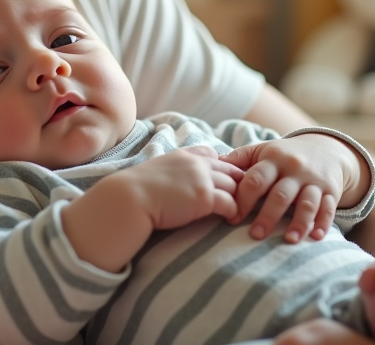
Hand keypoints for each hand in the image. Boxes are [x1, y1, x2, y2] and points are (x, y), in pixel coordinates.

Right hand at [63, 145, 242, 272]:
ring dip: (239, 198)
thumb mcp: (157, 170)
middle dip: (239, 182)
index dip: (222, 167)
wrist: (129, 199)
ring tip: (241, 210)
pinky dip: (234, 211)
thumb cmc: (137, 190)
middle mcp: (196, 163)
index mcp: (184, 155)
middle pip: (230, 169)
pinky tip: (231, 219)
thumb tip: (176, 184)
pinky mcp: (204, 197)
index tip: (226, 180)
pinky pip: (230, 202)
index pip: (213, 154)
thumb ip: (173, 171)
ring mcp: (202, 179)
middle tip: (245, 197)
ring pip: (234, 185)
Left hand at [220, 134, 363, 242]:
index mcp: (273, 159)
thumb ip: (239, 159)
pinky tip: (316, 237)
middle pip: (280, 194)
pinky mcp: (331, 191)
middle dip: (267, 215)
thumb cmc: (284, 155)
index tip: (232, 218)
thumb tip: (213, 166)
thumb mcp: (262, 151)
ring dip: (298, 222)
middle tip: (255, 235)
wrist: (325, 149)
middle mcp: (294, 169)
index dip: (243, 199)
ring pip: (306, 203)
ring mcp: (314, 181)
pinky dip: (323, 223)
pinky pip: (329, 208)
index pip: (255, 179)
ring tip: (288, 240)